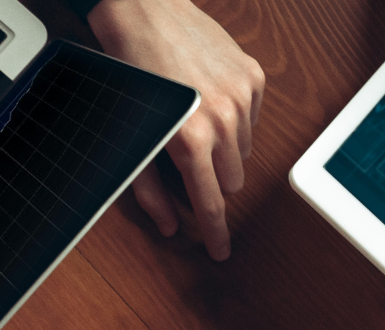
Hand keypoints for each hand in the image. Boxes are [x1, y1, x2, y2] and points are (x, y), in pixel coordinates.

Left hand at [88, 0, 263, 260]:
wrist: (144, 13)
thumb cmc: (132, 69)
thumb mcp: (132, 134)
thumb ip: (150, 186)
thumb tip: (168, 224)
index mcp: (191, 139)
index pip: (212, 203)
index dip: (216, 232)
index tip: (221, 250)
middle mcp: (224, 119)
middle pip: (232, 180)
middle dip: (212, 179)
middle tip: (188, 159)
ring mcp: (243, 95)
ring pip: (244, 149)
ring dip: (223, 147)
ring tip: (194, 121)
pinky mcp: (253, 75)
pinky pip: (252, 116)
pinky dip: (234, 116)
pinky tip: (209, 99)